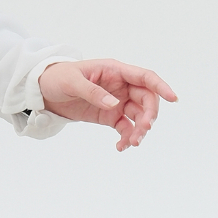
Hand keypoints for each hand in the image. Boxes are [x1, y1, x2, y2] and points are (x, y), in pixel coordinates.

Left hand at [37, 59, 176, 151]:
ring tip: (132, 143)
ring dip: (140, 130)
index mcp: (113, 70)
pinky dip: (127, 138)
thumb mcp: (71, 81)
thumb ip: (93, 91)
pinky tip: (121, 147)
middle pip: (147, 100)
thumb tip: (115, 103)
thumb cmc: (56, 77)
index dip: (160, 86)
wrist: (43, 91)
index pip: (144, 76)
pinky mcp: (110, 116)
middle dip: (150, 115)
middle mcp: (120, 86)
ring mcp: (117, 101)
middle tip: (144, 129)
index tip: (174, 98)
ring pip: (140, 117)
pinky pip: (126, 128)